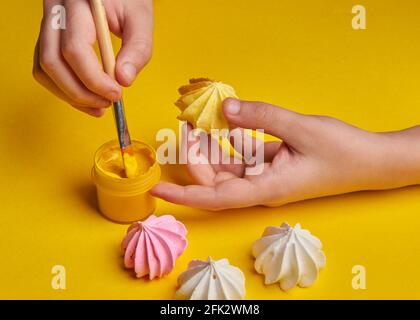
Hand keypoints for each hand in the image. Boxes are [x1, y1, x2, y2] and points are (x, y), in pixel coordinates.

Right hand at [33, 0, 152, 116]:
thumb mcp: (140, 18)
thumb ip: (138, 49)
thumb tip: (124, 81)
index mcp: (77, 2)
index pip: (74, 48)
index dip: (93, 79)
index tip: (115, 94)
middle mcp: (55, 11)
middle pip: (52, 62)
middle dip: (79, 92)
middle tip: (107, 103)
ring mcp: (48, 24)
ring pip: (44, 69)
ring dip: (70, 95)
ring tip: (98, 105)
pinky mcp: (48, 37)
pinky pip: (46, 69)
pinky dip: (65, 89)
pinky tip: (87, 98)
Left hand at [151, 98, 419, 209]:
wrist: (369, 160)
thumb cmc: (341, 152)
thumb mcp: (299, 128)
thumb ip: (259, 117)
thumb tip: (224, 110)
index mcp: (266, 188)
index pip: (216, 198)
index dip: (185, 196)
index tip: (159, 189)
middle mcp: (261, 187)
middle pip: (216, 178)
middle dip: (196, 156)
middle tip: (187, 126)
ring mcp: (267, 176)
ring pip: (228, 165)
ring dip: (213, 145)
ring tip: (200, 119)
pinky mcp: (273, 165)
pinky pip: (245, 154)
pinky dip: (234, 139)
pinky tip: (228, 121)